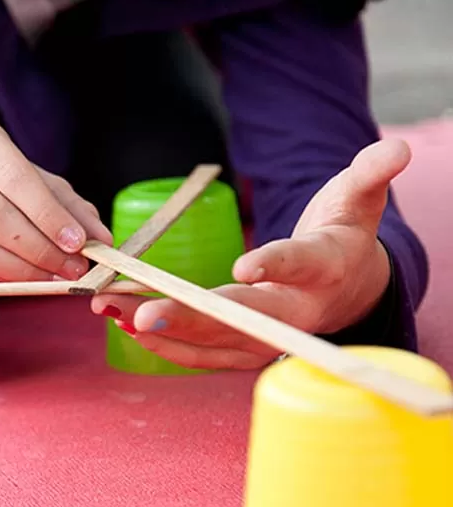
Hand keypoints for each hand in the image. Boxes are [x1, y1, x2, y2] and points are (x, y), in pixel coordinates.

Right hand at [0, 115, 112, 285]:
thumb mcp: (29, 184)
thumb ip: (66, 206)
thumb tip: (102, 238)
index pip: (15, 176)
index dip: (48, 214)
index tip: (79, 243)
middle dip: (39, 247)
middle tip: (73, 268)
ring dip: (21, 268)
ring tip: (54, 278)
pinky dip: (0, 274)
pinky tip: (25, 278)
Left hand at [90, 138, 411, 369]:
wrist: (346, 289)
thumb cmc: (341, 236)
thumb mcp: (357, 200)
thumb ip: (369, 175)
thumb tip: (396, 150)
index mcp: (324, 268)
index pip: (300, 266)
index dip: (275, 265)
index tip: (243, 266)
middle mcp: (295, 311)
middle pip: (243, 319)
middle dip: (192, 318)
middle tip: (143, 313)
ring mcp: (267, 338)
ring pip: (213, 343)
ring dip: (161, 330)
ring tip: (111, 311)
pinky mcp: (244, 351)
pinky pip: (202, 356)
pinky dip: (163, 344)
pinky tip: (124, 325)